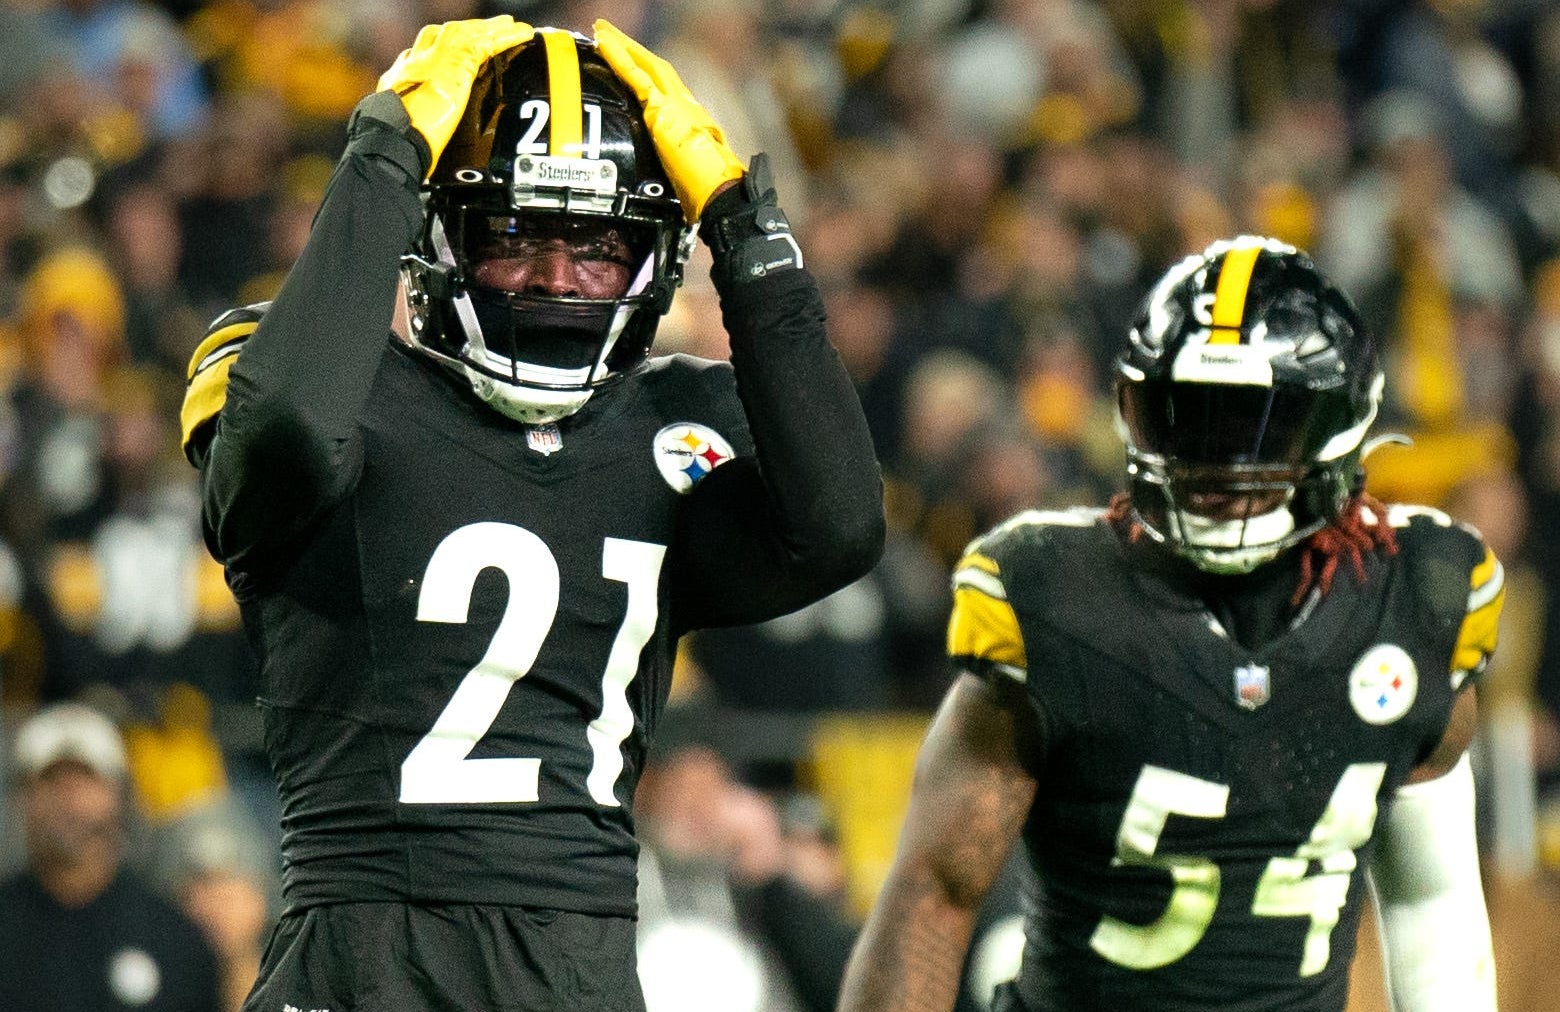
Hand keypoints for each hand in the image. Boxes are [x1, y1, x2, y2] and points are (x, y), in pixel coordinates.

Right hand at [378, 16, 534, 176]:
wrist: (394, 136)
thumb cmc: (399, 145)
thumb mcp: (409, 130)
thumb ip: (420, 127)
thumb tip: (425, 147)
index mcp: (401, 78)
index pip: (419, 53)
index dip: (436, 48)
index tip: (448, 50)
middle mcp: (416, 62)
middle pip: (444, 34)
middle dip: (467, 29)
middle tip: (487, 27)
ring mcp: (435, 59)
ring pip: (467, 33)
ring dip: (490, 28)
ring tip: (511, 25)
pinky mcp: (455, 64)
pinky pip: (486, 43)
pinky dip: (506, 36)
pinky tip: (521, 33)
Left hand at [593, 19, 745, 222]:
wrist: (721, 194)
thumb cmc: (709, 192)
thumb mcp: (688, 171)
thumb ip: (676, 159)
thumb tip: (668, 166)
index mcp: (691, 119)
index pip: (665, 87)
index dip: (647, 70)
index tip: (630, 60)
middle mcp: (686, 105)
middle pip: (654, 67)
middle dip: (631, 50)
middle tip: (607, 34)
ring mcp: (676, 105)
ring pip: (645, 65)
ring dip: (622, 46)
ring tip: (601, 32)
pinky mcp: (663, 111)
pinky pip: (635, 77)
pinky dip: (619, 59)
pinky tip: (603, 46)